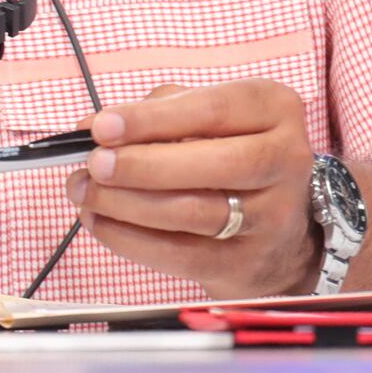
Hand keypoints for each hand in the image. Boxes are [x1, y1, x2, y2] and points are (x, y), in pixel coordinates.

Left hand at [66, 81, 321, 300]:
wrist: (284, 230)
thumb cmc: (232, 155)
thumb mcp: (208, 118)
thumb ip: (153, 114)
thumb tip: (89, 126)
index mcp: (274, 109)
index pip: (211, 109)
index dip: (152, 119)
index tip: (102, 127)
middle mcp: (284, 160)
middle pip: (208, 164)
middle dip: (139, 166)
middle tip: (93, 165)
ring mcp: (272, 218)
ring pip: (191, 212)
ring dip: (126, 204)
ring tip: (87, 193)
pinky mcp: (247, 263)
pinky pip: (180, 255)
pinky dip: (131, 240)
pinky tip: (101, 223)